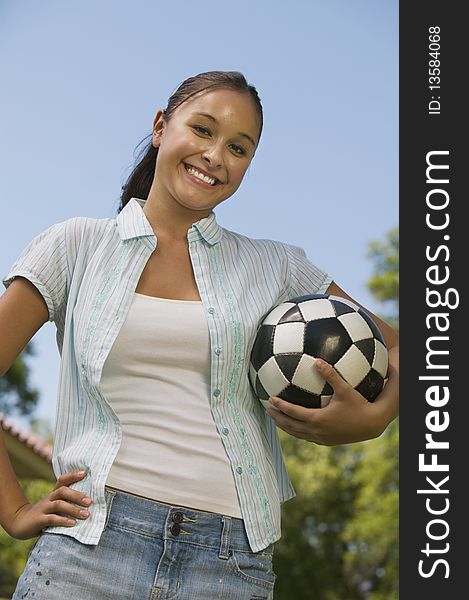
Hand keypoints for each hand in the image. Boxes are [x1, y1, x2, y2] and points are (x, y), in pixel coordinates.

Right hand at [5, 471, 91, 539]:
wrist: (20, 523)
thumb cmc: (44, 514)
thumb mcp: (54, 506)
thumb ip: (67, 503)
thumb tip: (89, 504)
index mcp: (53, 493)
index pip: (62, 480)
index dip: (72, 475)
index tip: (84, 473)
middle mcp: (48, 498)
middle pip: (62, 491)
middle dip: (77, 495)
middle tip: (89, 501)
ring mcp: (43, 508)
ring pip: (58, 505)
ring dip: (73, 509)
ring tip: (85, 514)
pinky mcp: (38, 520)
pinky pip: (51, 519)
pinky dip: (63, 520)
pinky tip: (72, 523)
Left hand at [266, 359, 387, 444]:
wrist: (372, 424)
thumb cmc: (359, 405)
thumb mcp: (345, 389)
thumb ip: (330, 374)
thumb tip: (318, 360)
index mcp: (318, 419)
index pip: (293, 413)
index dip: (280, 406)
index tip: (271, 399)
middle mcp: (316, 431)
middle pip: (290, 426)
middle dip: (277, 418)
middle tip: (267, 409)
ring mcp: (321, 438)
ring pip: (297, 434)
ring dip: (285, 426)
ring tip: (276, 418)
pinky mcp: (326, 441)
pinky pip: (306, 437)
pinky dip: (296, 431)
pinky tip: (295, 425)